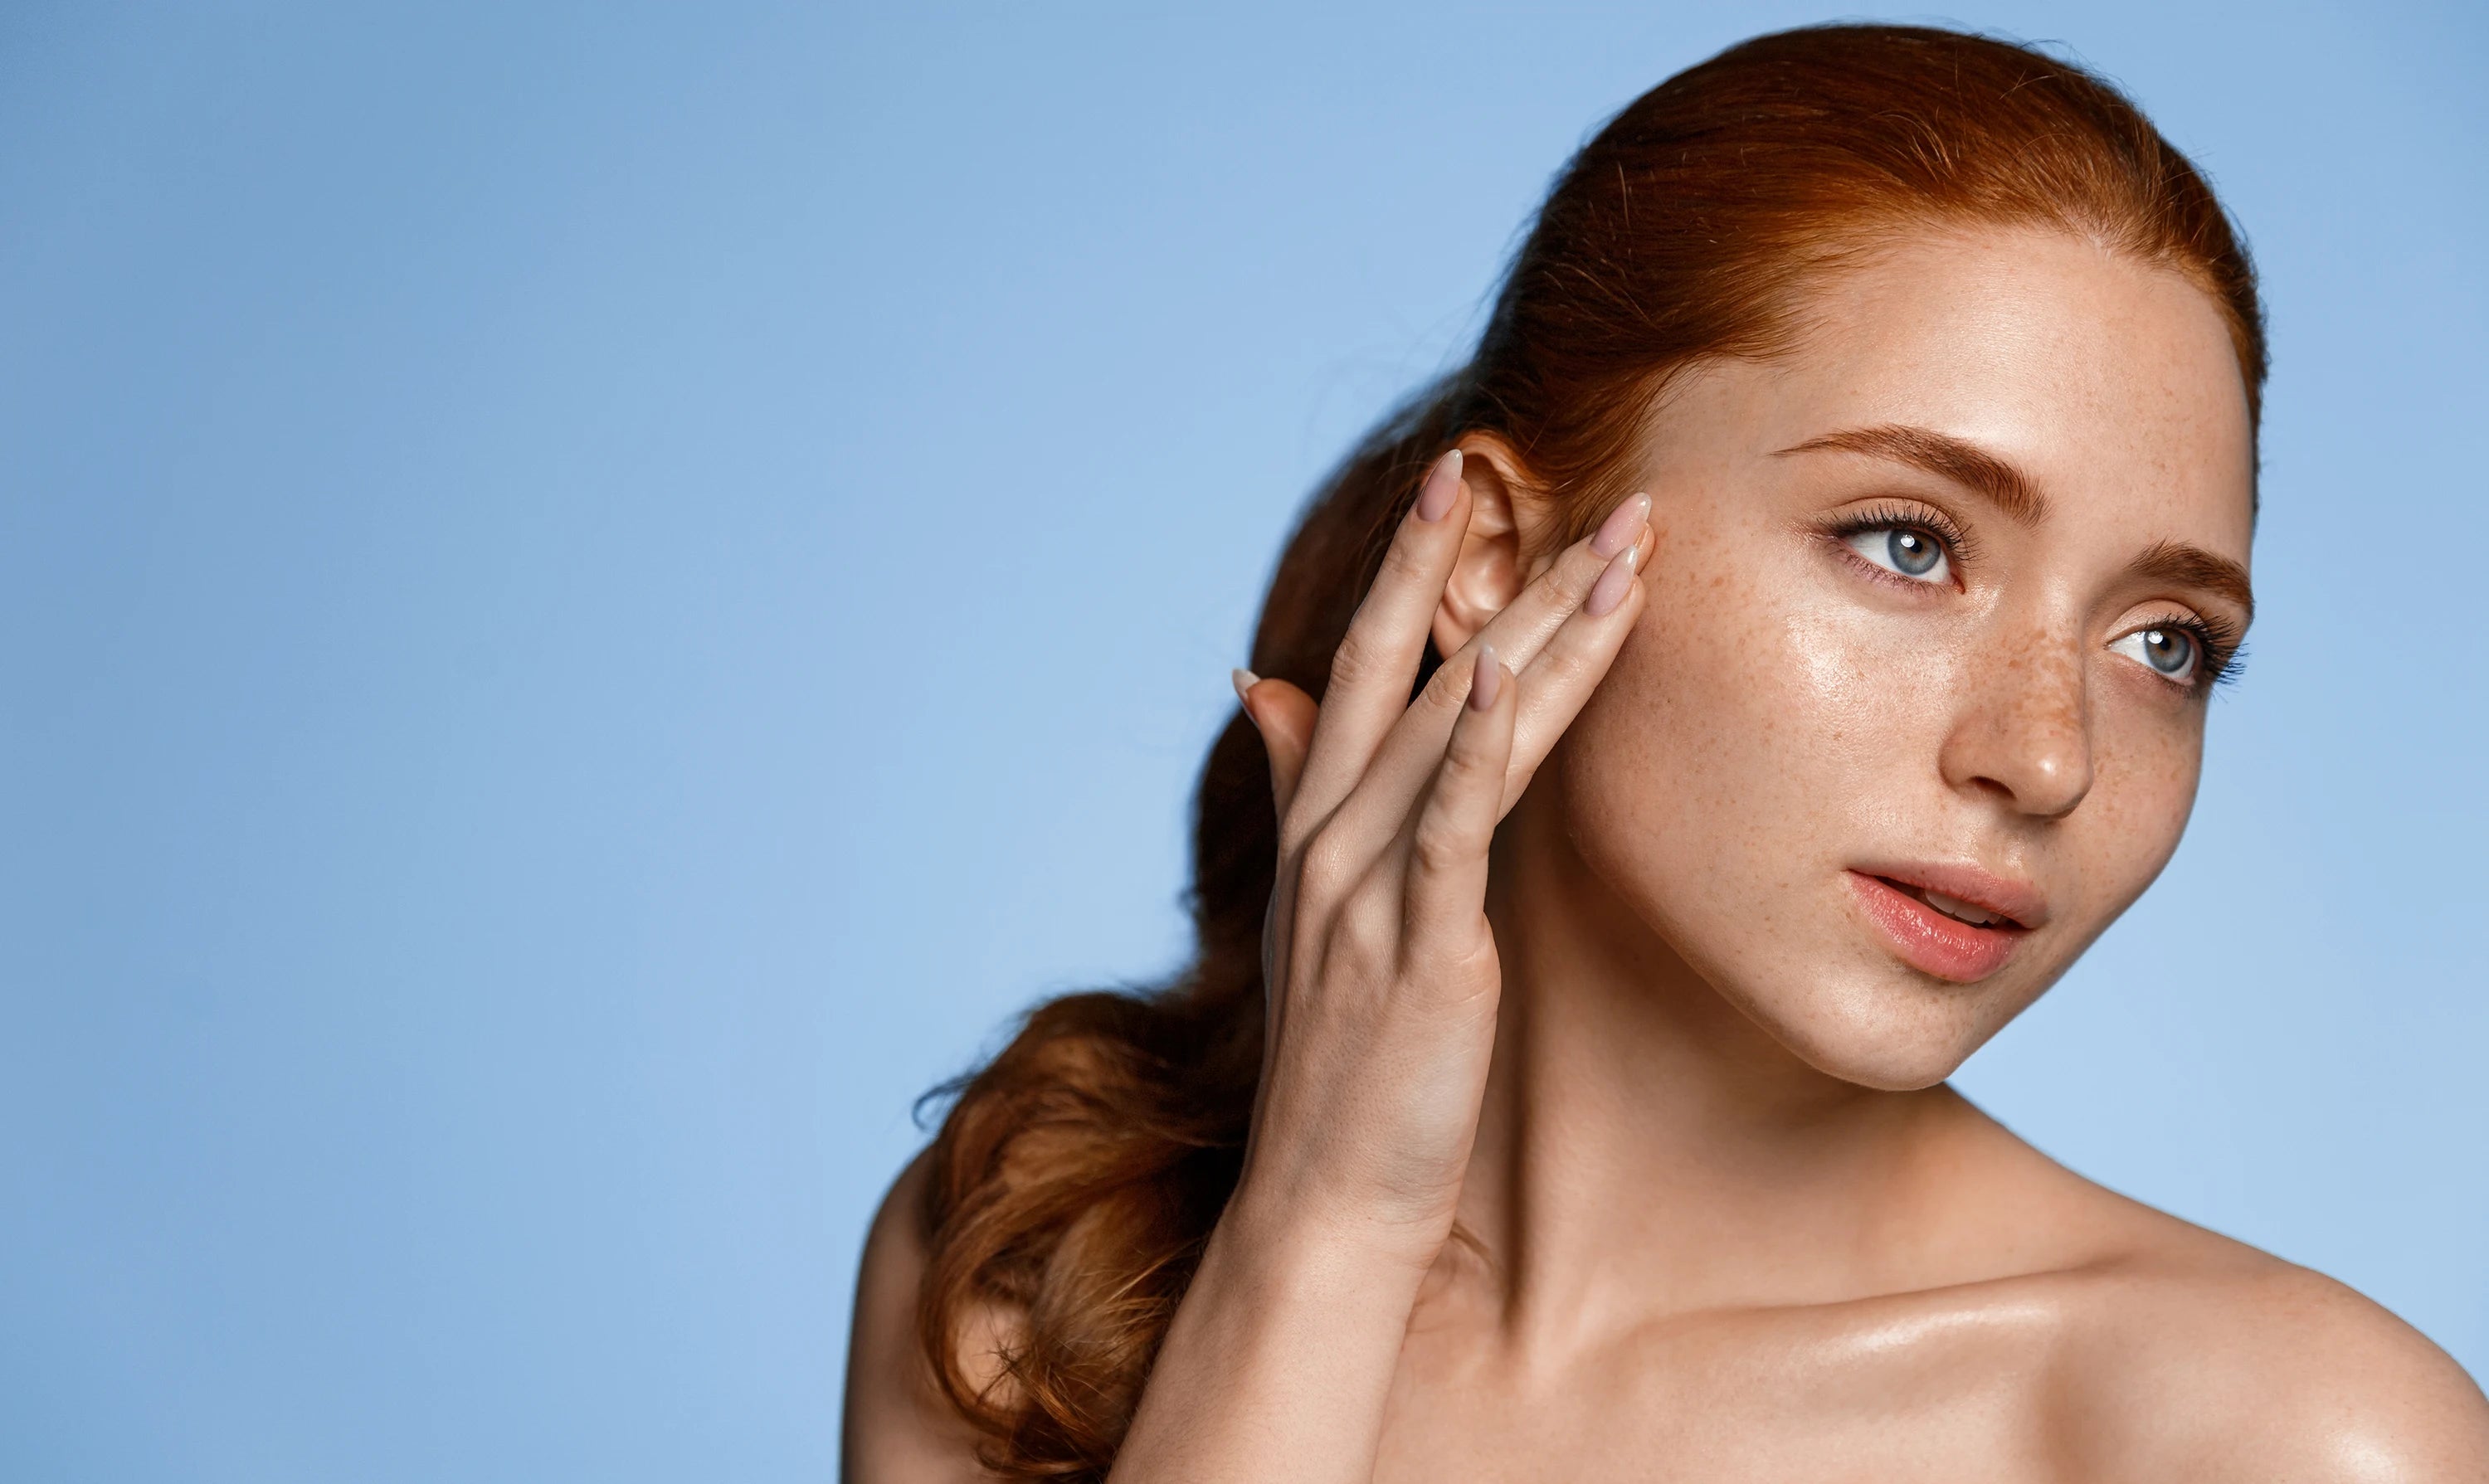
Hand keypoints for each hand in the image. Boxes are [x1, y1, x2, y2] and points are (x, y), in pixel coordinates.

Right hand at [1229, 450, 1649, 1257]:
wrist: (1323, 1202)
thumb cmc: (1346, 1069)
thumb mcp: (1318, 917)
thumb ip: (1304, 793)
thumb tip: (1260, 687)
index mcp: (1315, 831)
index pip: (1357, 668)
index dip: (1407, 571)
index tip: (1460, 484)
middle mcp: (1327, 841)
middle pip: (1404, 671)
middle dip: (1483, 570)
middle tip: (1553, 479)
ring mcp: (1362, 890)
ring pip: (1447, 729)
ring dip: (1535, 633)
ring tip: (1615, 555)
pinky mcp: (1414, 948)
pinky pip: (1446, 826)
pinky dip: (1472, 745)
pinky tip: (1502, 674)